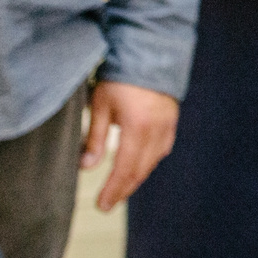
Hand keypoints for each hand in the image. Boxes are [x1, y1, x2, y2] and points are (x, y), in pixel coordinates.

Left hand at [83, 81, 178, 210]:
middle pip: (140, 170)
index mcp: (138, 127)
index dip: (113, 190)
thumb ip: (94, 137)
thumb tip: (86, 166)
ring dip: (135, 177)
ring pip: (152, 162)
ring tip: (119, 188)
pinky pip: (161, 150)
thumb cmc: (121, 76)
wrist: (151, 51)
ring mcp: (168, 126)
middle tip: (107, 204)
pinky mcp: (171, 121)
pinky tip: (137, 165)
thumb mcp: (101, 104)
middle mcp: (157, 130)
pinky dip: (147, 162)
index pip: (124, 168)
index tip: (101, 205)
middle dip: (123, 190)